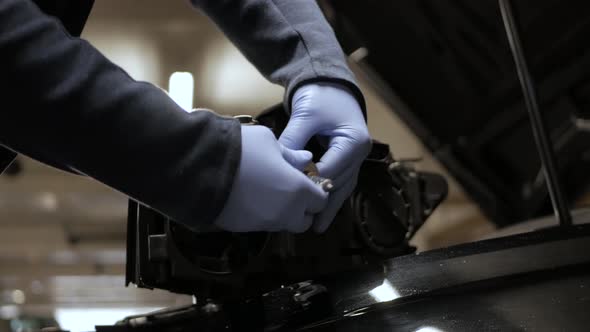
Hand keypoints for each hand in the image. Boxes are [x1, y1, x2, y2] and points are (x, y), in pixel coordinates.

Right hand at [214, 125, 328, 232]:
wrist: (200, 167)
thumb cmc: (241, 148)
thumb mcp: (269, 141)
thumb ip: (291, 155)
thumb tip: (305, 160)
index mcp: (297, 190)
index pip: (321, 201)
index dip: (316, 191)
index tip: (307, 180)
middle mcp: (285, 213)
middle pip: (304, 221)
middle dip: (303, 209)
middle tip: (291, 189)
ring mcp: (264, 223)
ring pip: (283, 224)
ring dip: (282, 212)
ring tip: (267, 190)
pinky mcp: (244, 228)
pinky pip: (262, 224)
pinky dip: (262, 214)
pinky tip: (250, 196)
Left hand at [280, 82, 371, 231]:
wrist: (329, 84)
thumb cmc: (320, 96)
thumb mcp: (306, 115)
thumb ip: (293, 140)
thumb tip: (279, 164)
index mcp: (353, 141)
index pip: (331, 170)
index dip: (312, 183)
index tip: (292, 195)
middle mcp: (359, 153)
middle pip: (339, 183)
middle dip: (321, 201)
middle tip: (305, 222)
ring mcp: (355, 158)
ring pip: (342, 187)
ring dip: (329, 206)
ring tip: (317, 227)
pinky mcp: (347, 159)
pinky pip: (340, 181)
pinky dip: (330, 196)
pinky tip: (322, 213)